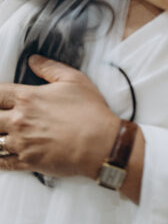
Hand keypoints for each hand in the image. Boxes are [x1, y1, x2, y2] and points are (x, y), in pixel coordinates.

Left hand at [0, 56, 118, 179]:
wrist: (101, 143)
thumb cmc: (90, 111)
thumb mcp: (74, 80)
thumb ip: (50, 67)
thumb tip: (33, 60)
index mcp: (28, 98)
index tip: (0, 97)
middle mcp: (19, 120)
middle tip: (2, 116)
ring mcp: (21, 143)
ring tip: (3, 133)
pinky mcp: (27, 162)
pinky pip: (2, 163)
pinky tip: (2, 154)